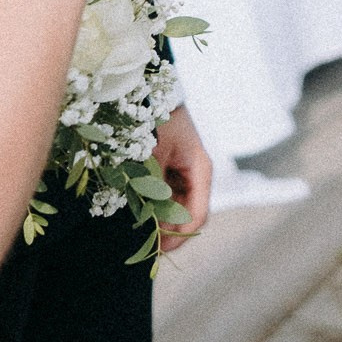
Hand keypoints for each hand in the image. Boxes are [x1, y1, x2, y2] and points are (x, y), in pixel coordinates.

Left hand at [150, 106, 211, 252]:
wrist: (149, 92)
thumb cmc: (155, 119)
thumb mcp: (153, 155)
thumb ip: (154, 187)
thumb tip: (151, 221)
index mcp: (200, 169)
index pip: (197, 215)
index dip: (180, 236)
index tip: (159, 249)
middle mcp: (197, 174)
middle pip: (189, 215)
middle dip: (170, 232)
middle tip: (147, 247)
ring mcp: (186, 173)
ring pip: (178, 209)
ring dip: (163, 222)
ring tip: (142, 233)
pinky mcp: (174, 171)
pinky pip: (168, 197)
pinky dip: (157, 208)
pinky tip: (142, 214)